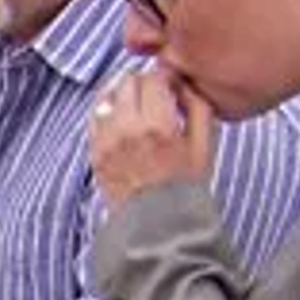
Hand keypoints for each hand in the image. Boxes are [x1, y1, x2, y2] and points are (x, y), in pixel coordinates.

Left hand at [88, 68, 214, 209]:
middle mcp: (127, 129)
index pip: (154, 78)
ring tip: (136, 104)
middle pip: (128, 81)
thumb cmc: (185, 184)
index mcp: (158, 126)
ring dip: (122, 93)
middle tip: (155, 94)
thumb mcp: (205, 144)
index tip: (171, 86)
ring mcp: (106, 141)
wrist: (156, 222)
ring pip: (107, 95)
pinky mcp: (94, 152)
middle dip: (143, 82)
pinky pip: (94, 116)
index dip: (165, 77)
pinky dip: (107, 110)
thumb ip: (197, 105)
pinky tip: (121, 118)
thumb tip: (181, 81)